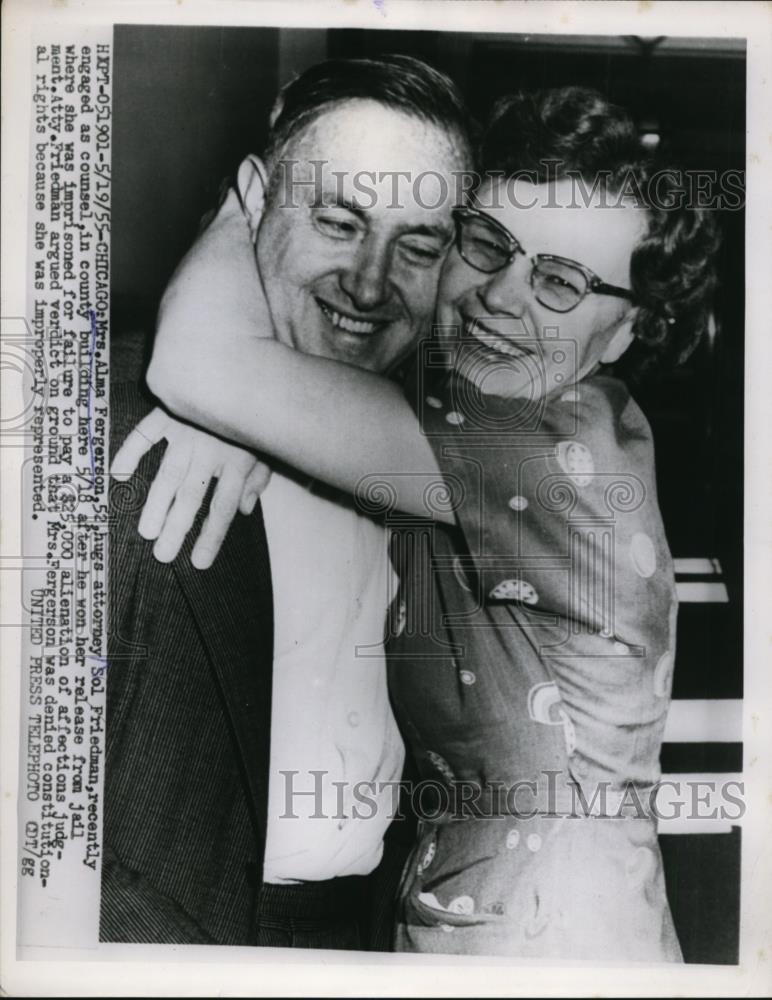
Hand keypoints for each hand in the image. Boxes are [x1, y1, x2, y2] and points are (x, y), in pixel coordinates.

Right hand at [111, 407, 270, 568]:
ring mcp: (189, 431)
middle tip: (162, 554)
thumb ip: (258, 477)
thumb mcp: (266, 444)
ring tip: (144, 529)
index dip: (211, 537)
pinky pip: (146, 433)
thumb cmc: (259, 407)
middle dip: (178, 528)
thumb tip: (245, 510)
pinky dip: (130, 451)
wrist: (242, 358)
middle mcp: (211, 451)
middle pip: (193, 497)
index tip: (197, 562)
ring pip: (169, 473)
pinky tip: (118, 473)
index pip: (223, 508)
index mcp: (237, 462)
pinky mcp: (170, 411)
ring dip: (155, 503)